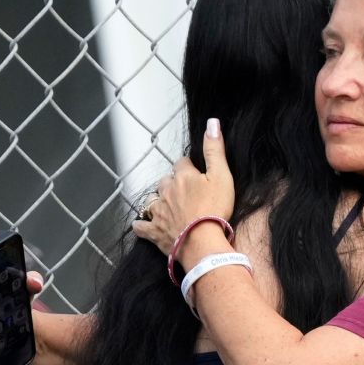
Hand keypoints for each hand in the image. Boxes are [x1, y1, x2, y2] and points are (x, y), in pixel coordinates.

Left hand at [132, 118, 234, 260]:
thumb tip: (212, 122)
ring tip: (167, 206)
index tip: (195, 172)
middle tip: (184, 191)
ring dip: (159, 201)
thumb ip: (215, 150)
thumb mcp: (222, 176)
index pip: (182, 163)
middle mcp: (167, 191)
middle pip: (166, 181)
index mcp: (183, 177)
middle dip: (172, 183)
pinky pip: (142, 226)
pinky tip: (141, 225)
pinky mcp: (154, 231)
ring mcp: (158, 211)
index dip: (189, 167)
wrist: (202, 241)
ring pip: (153, 200)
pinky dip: (141, 224)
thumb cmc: (215, 209)